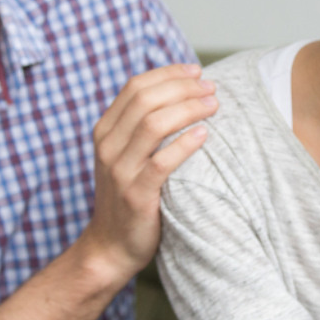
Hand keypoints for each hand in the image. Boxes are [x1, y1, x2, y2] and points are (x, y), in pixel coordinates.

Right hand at [81, 63, 217, 282]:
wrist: (111, 247)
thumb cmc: (129, 196)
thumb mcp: (125, 156)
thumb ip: (142, 127)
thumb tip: (180, 92)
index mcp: (105, 131)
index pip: (135, 87)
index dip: (168, 74)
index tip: (196, 71)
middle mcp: (108, 147)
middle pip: (146, 100)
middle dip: (182, 87)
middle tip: (211, 88)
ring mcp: (120, 171)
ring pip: (153, 124)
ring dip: (188, 109)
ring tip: (214, 106)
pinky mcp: (136, 195)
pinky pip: (162, 162)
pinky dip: (185, 143)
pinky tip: (204, 134)